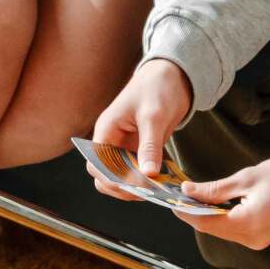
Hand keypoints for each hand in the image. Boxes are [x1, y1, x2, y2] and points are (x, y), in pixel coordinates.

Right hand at [91, 59, 194, 191]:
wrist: (173, 76)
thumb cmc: (158, 87)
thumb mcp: (154, 116)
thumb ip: (150, 145)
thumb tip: (148, 173)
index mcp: (106, 130)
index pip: (96, 165)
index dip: (111, 180)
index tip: (134, 186)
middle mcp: (111, 141)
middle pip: (104, 176)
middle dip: (122, 188)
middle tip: (147, 192)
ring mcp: (125, 147)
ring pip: (120, 178)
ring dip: (135, 187)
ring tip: (157, 189)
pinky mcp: (139, 150)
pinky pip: (138, 172)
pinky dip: (147, 180)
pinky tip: (162, 183)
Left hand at [171, 155, 269, 248]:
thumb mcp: (247, 177)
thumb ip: (214, 189)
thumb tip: (188, 191)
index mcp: (247, 224)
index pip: (205, 222)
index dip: (185, 211)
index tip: (170, 199)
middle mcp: (251, 239)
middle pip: (212, 228)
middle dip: (194, 213)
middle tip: (180, 194)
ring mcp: (258, 241)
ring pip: (221, 230)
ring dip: (207, 215)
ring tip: (194, 196)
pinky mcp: (261, 238)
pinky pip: (234, 230)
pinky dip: (222, 218)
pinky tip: (215, 204)